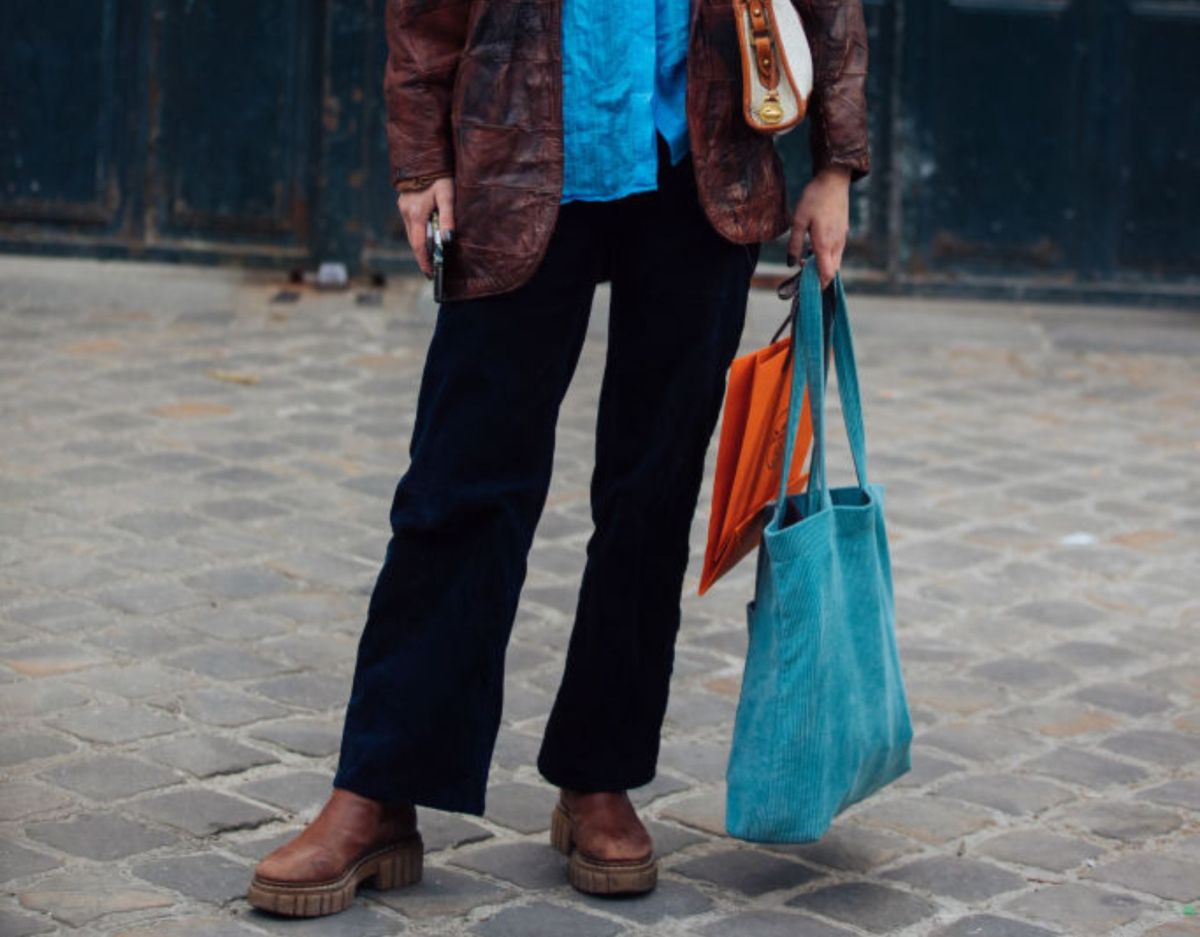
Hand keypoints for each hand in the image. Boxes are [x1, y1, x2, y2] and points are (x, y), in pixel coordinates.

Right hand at [397, 177, 455, 277]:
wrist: (423, 157)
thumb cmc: (438, 176)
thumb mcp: (447, 196)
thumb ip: (447, 218)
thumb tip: (448, 240)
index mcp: (416, 214)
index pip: (419, 244)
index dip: (424, 261)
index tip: (430, 273)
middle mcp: (407, 213)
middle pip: (414, 242)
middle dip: (422, 257)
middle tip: (431, 270)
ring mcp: (403, 208)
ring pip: (411, 233)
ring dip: (420, 246)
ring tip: (430, 258)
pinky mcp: (404, 204)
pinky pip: (411, 225)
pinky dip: (418, 234)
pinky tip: (426, 238)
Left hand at [786, 166, 851, 288]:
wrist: (834, 181)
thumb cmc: (814, 198)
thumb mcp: (798, 221)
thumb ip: (794, 244)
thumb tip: (791, 263)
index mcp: (825, 244)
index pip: (826, 274)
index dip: (818, 285)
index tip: (806, 290)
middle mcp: (836, 245)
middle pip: (832, 272)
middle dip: (818, 279)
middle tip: (802, 277)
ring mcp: (842, 239)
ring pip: (835, 263)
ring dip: (822, 268)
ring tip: (804, 261)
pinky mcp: (843, 234)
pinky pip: (836, 253)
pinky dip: (826, 258)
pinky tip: (813, 250)